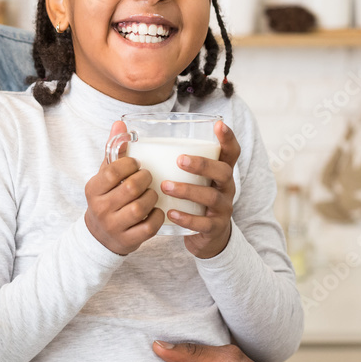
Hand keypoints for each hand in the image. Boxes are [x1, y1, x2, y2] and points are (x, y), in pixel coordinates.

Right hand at [85, 121, 163, 254]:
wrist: (100, 236)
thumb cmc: (107, 198)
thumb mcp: (104, 176)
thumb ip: (113, 151)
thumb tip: (120, 123)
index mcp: (93, 189)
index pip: (112, 171)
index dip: (129, 164)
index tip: (136, 164)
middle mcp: (100, 208)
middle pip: (129, 188)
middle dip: (145, 179)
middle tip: (148, 177)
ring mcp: (114, 226)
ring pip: (140, 208)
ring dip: (152, 197)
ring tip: (153, 193)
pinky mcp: (128, 240)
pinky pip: (149, 227)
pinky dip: (157, 216)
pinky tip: (156, 210)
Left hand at [162, 121, 240, 258]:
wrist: (206, 237)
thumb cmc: (191, 199)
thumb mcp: (190, 179)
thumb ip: (170, 160)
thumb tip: (129, 133)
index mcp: (220, 171)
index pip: (231, 152)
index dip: (228, 138)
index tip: (219, 125)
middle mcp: (226, 187)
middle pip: (223, 172)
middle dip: (203, 165)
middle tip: (180, 160)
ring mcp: (222, 208)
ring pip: (211, 197)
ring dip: (188, 190)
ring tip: (166, 187)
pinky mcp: (215, 228)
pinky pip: (204, 223)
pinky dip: (187, 218)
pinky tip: (171, 213)